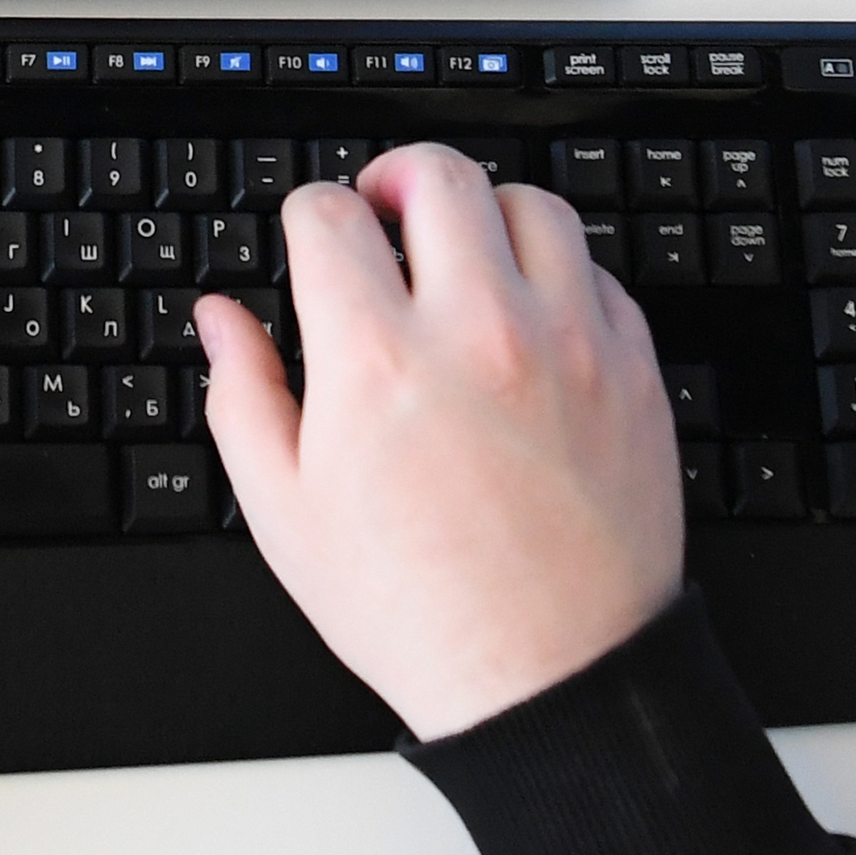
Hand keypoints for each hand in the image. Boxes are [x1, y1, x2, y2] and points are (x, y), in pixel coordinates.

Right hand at [196, 143, 682, 741]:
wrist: (549, 677)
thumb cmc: (414, 610)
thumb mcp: (286, 514)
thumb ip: (243, 397)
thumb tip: (222, 321)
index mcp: (376, 362)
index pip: (330, 216)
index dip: (308, 214)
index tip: (313, 234)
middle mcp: (478, 331)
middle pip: (439, 177)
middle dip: (394, 179)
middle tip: (382, 211)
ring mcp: (569, 343)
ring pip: (532, 205)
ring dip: (483, 214)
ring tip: (460, 258)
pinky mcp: (633, 370)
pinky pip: (598, 273)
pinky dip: (555, 274)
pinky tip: (525, 319)